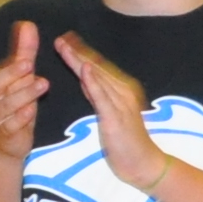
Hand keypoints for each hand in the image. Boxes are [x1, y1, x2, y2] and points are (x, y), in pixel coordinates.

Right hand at [0, 22, 44, 155]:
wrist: (8, 140)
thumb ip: (24, 51)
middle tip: (28, 63)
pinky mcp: (6, 132)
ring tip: (43, 84)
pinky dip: (21, 117)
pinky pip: (11, 124)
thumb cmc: (13, 103)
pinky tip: (31, 110)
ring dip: (24, 93)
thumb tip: (28, 25)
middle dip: (11, 73)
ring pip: (7, 104)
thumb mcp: (20, 76)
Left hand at [52, 33, 163, 190]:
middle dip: (77, 52)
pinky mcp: (116, 117)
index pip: (97, 67)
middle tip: (59, 38)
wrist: (142, 163)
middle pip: (96, 67)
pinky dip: (92, 81)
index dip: (81, 53)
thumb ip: (97, 94)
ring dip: (80, 60)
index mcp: (120, 89)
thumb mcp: (107, 113)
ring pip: (97, 77)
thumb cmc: (124, 142)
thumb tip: (85, 77)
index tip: (65, 40)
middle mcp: (122, 91)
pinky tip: (83, 68)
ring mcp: (121, 103)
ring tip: (64, 46)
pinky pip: (102, 96)